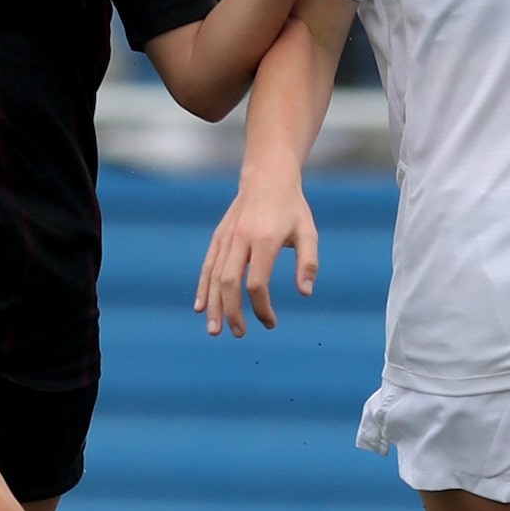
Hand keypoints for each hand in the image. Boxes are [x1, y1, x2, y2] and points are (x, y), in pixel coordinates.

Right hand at [194, 169, 317, 336]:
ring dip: (214, 306)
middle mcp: (240, 239)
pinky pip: (207, 265)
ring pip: (214, 277)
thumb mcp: (308, 232)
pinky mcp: (218, 237)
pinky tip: (200, 307)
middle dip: (231, 312)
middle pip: (230, 283)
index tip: (270, 322)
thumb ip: (308, 263)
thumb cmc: (292, 208)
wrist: (267, 177)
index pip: (257, 283)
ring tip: (215, 330)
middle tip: (239, 333)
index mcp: (264, 240)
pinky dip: (202, 287)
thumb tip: (305, 293)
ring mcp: (226, 238)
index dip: (262, 307)